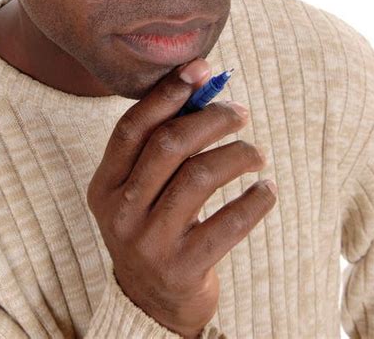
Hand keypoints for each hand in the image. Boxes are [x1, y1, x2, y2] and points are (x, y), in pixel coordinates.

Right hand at [87, 58, 276, 337]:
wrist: (152, 302)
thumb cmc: (155, 224)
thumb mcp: (143, 188)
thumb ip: (162, 143)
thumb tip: (203, 82)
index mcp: (105, 185)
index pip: (132, 127)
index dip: (167, 93)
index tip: (201, 71)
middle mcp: (120, 212)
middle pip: (168, 146)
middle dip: (210, 119)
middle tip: (241, 112)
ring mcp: (149, 243)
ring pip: (198, 177)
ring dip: (236, 155)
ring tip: (256, 153)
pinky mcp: (182, 269)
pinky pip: (227, 223)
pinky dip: (254, 201)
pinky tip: (267, 190)